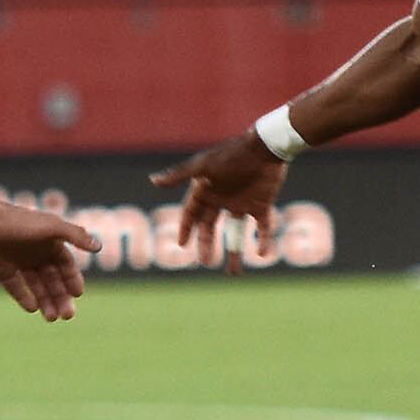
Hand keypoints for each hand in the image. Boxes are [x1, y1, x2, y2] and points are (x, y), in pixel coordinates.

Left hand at [0, 198, 99, 321]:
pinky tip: (33, 309)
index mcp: (48, 241)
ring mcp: (18, 262)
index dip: (72, 279)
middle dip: (62, 297)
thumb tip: (98, 246)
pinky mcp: (1, 271)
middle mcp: (35, 252)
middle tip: (68, 316)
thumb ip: (75, 235)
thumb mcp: (50, 226)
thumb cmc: (16, 221)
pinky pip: (16, 288)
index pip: (66, 264)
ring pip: (37, 287)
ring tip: (53, 318)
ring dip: (46, 302)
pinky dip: (25, 298)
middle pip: (53, 280)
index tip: (78, 293)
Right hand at [148, 134, 288, 268]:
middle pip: (211, 227)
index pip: (192, 213)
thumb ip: (179, 176)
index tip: (181, 244)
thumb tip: (153, 181)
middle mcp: (223, 199)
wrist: (266, 148)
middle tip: (205, 261)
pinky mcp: (262, 205)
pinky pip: (262, 228)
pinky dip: (263, 241)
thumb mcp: (203, 166)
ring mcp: (243, 203)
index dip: (186, 228)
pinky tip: (262, 255)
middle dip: (206, 244)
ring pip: (236, 233)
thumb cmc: (232, 155)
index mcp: (207, 190)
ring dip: (234, 252)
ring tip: (233, 272)